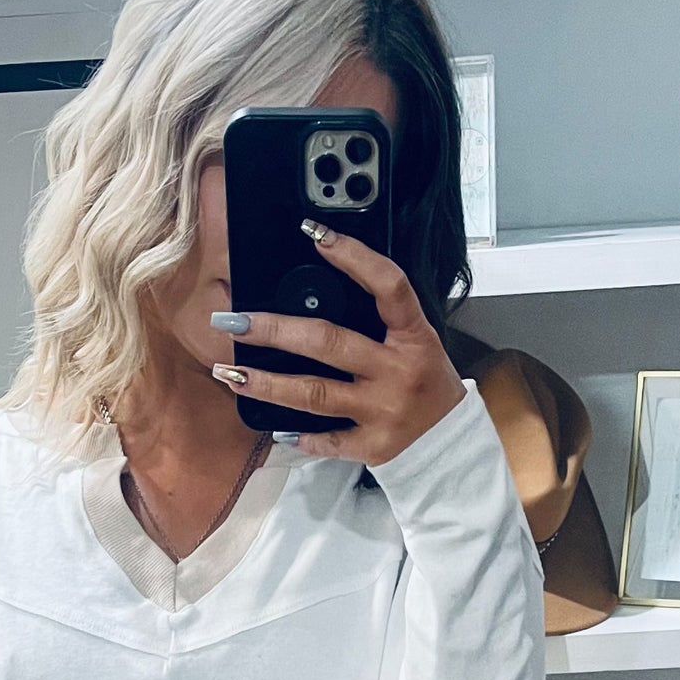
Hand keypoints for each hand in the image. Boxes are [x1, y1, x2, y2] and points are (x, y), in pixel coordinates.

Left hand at [211, 222, 463, 465]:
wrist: (449, 443)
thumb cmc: (424, 383)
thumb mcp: (414, 343)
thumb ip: (378, 321)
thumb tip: (314, 295)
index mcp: (414, 336)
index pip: (387, 286)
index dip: (353, 257)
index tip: (314, 233)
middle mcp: (398, 371)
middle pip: (328, 342)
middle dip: (274, 330)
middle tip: (233, 320)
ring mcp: (384, 411)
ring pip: (315, 394)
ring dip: (267, 383)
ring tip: (230, 371)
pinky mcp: (373, 446)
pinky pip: (328, 439)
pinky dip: (300, 435)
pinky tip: (274, 426)